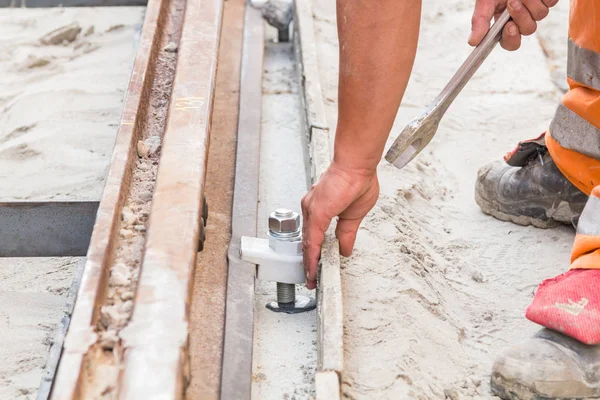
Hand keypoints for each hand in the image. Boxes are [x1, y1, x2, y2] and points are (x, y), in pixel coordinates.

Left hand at [301, 161, 379, 288]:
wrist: (358, 165)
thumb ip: (347, 233)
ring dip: (310, 263)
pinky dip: (312, 257)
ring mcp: (312, 211)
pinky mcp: (316, 213)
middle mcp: (312, 208)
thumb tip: (345, 249)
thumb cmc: (358, 179)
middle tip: (311, 278)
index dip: (314, 253)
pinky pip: (312, 241)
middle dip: (309, 262)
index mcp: (320, 208)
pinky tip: (314, 268)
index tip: (316, 267)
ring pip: (308, 243)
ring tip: (312, 279)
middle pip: (308, 241)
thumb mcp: (354, 215)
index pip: (314, 235)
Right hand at [468, 0, 557, 50]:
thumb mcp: (485, 1)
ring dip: (530, 3)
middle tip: (513, 2)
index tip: (509, 27)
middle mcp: (521, 18)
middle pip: (528, 29)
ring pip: (540, 15)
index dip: (511, 39)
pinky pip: (550, 3)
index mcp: (504, 23)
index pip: (510, 42)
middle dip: (521, 16)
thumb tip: (472, 42)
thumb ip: (480, 21)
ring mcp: (535, 8)